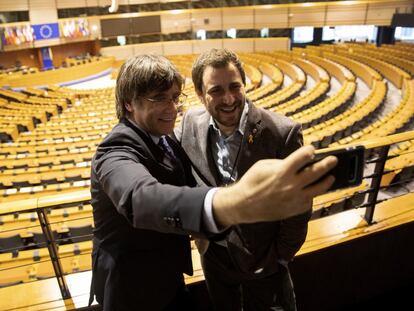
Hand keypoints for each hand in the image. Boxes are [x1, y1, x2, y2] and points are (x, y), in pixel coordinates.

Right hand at [212, 145, 336, 225]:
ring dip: (326, 181)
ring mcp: (294, 199)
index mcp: (283, 171)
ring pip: (318, 189)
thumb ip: (282, 163)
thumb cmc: (252, 181)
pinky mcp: (294, 209)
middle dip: (327, 164)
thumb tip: (297, 163)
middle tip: (334, 159)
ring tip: (331, 177)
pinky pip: (308, 201)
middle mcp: (291, 185)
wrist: (243, 204)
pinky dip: (311, 194)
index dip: (309, 151)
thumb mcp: (264, 165)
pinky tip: (312, 190)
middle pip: (316, 172)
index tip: (312, 150)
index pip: (303, 156)